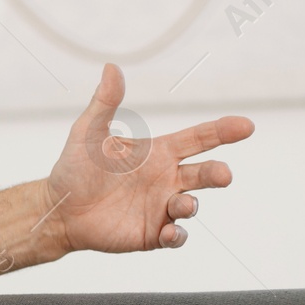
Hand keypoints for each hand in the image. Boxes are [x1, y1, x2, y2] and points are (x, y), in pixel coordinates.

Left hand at [43, 63, 251, 253]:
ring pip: (190, 206)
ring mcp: (161, 207)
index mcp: (159, 153)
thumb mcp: (88, 133)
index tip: (245, 126)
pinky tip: (170, 232)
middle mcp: (167, 179)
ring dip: (190, 206)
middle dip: (218, 173)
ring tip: (181, 205)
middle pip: (205, 174)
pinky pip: (174, 236)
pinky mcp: (151, 233)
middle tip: (223, 175)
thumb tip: (110, 67)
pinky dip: (177, 236)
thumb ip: (104, 103)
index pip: (199, 138)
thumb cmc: (76, 168)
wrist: (59, 208)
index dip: (223, 131)